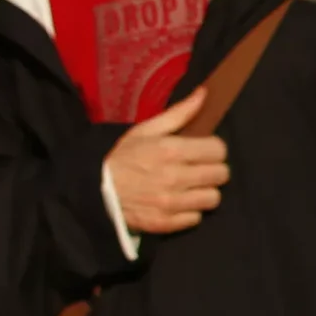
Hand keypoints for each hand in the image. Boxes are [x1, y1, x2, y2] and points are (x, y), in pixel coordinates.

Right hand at [105, 89, 228, 235]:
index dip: (213, 149)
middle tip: (198, 170)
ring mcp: (170, 203)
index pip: (219, 150)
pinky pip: (196, 218)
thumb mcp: (146, 130)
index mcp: (171, 151)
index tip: (204, 152)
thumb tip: (205, 93)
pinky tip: (177, 203)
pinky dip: (189, 212)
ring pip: (213, 198)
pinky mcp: (165, 222)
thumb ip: (179, 113)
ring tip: (190, 187)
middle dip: (213, 170)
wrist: (94, 191)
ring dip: (204, 192)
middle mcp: (174, 177)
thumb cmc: (122, 158)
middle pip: (221, 174)